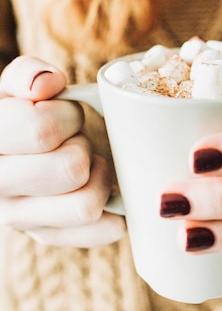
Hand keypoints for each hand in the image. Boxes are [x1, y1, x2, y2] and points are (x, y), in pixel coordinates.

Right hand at [0, 56, 125, 246]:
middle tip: (75, 138)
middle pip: (70, 168)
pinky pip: (99, 229)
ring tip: (86, 160)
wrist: (20, 148)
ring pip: (86, 204)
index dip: (67, 115)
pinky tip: (102, 188)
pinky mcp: (48, 235)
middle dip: (82, 144)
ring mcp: (20, 218)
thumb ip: (28, 74)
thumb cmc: (26, 111)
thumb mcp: (19, 85)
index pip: (43, 130)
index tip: (64, 112)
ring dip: (98, 175)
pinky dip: (113, 209)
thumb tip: (47, 85)